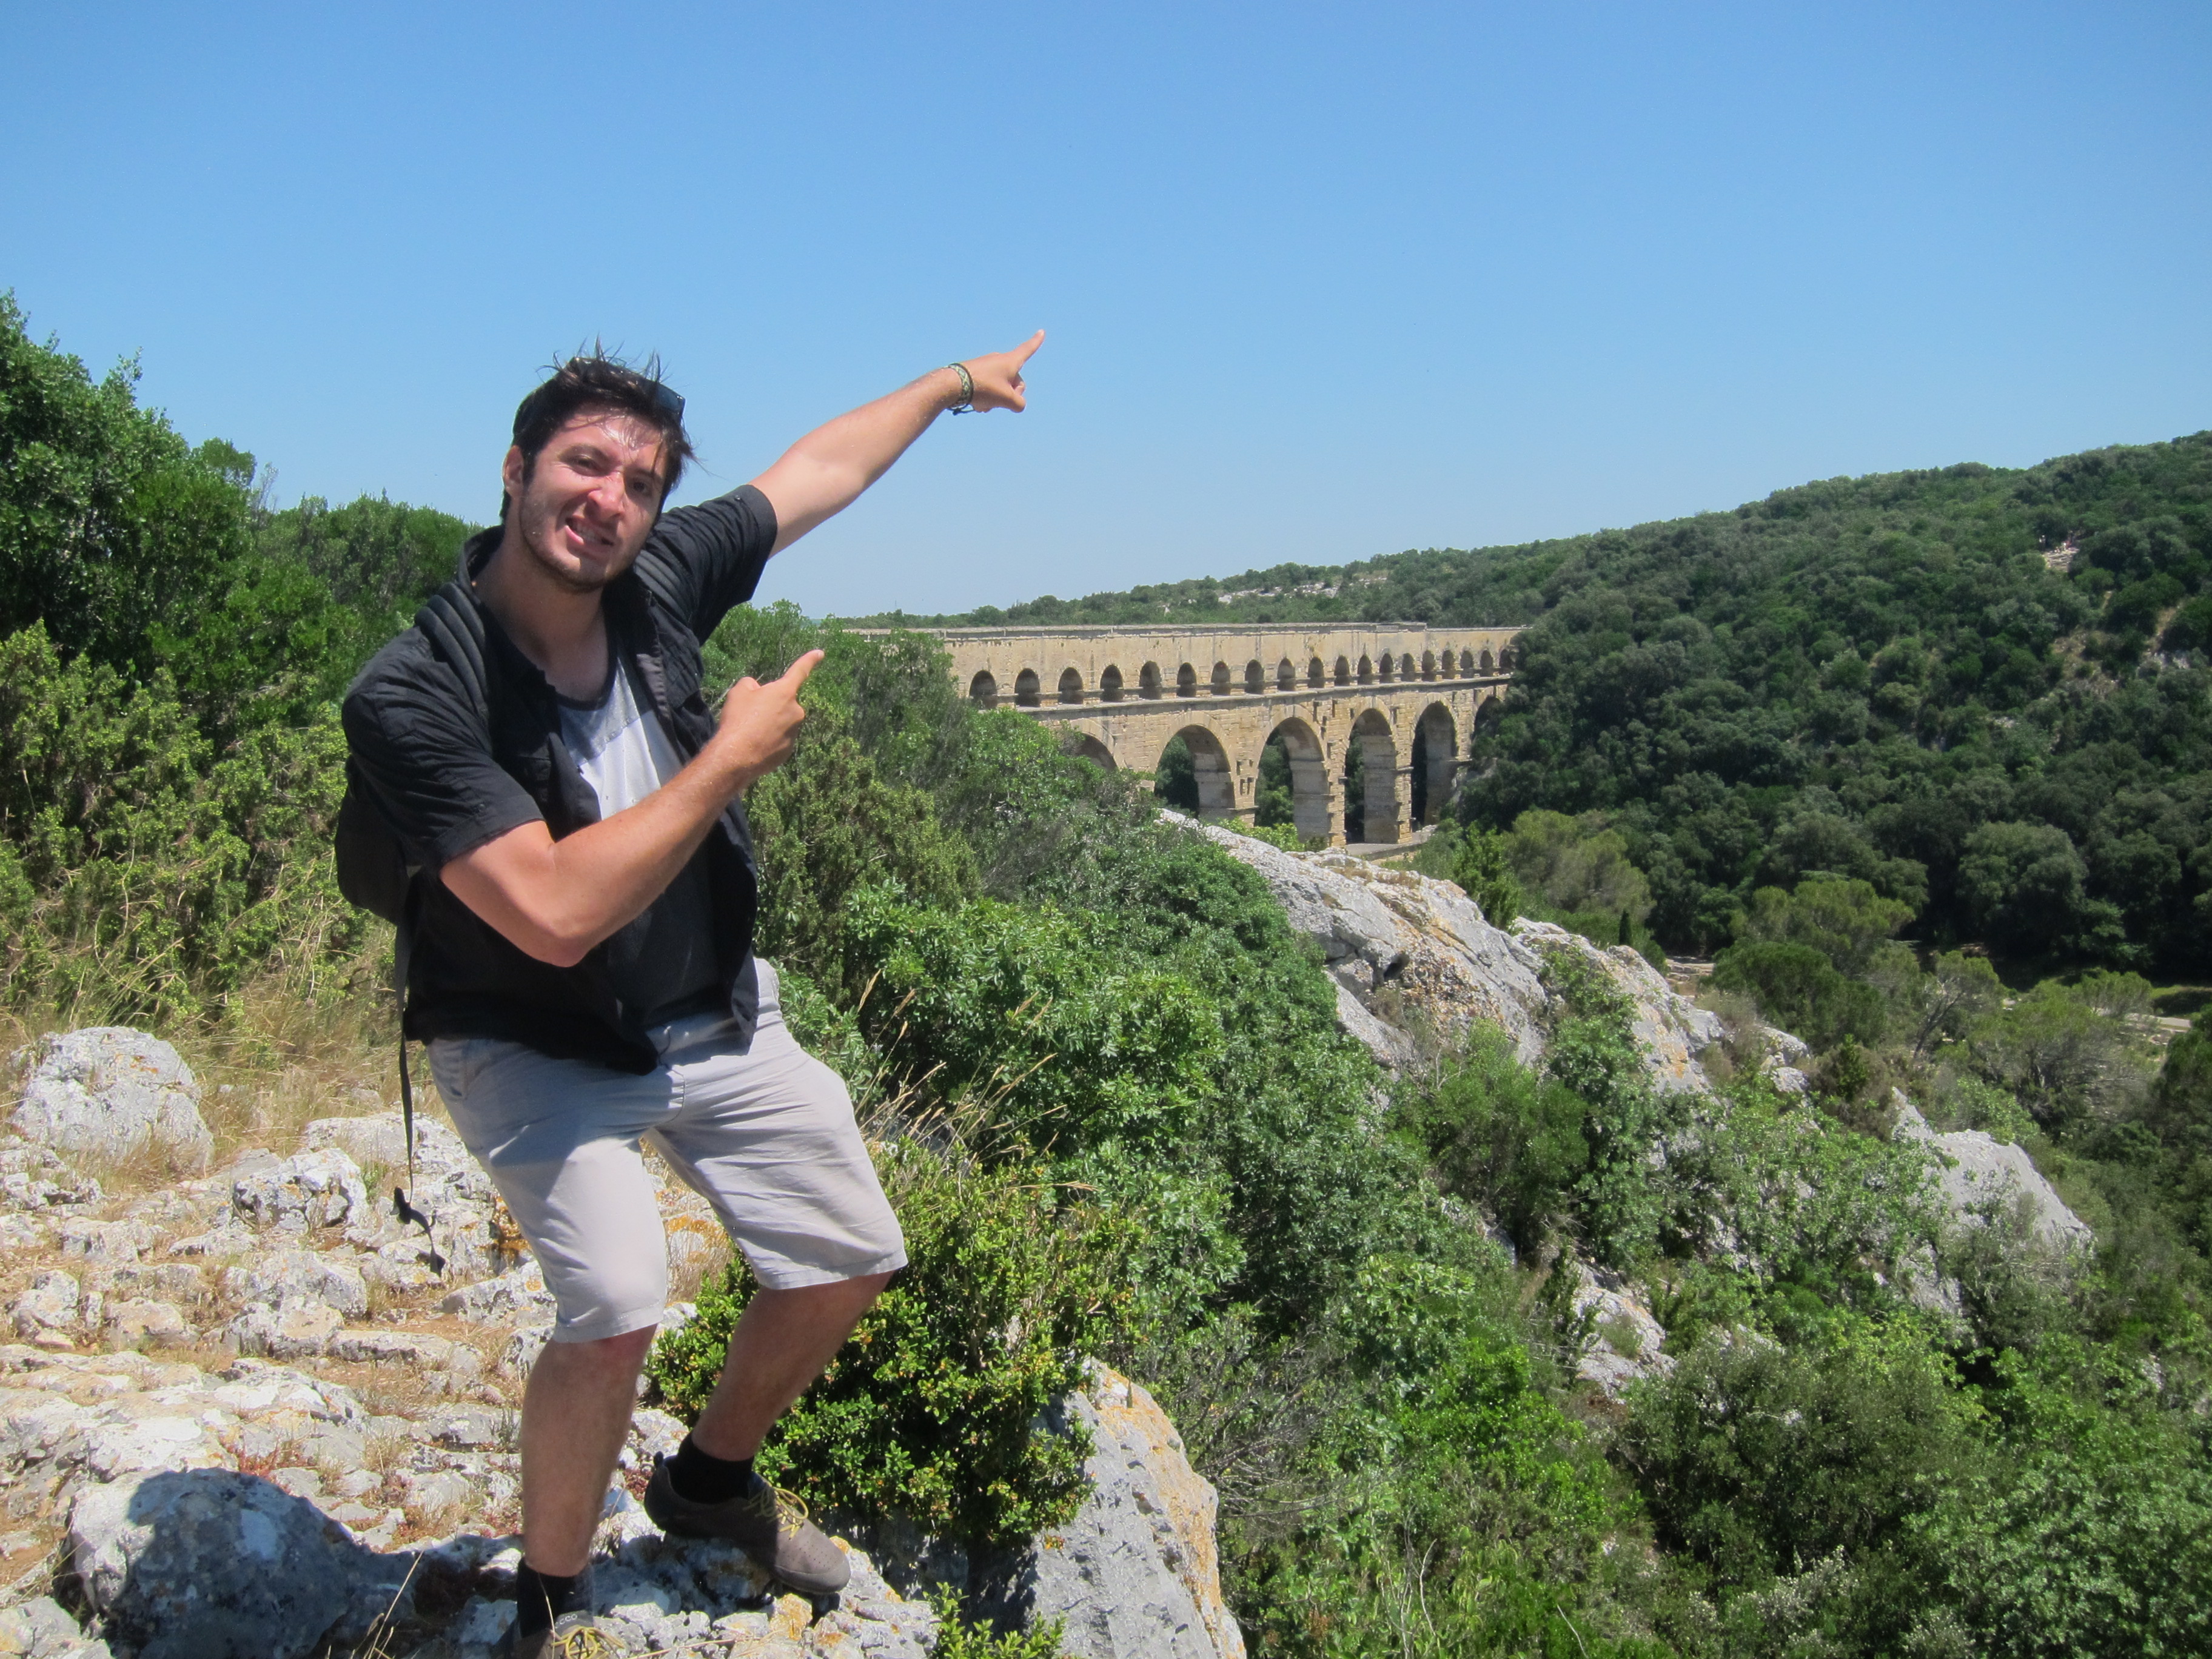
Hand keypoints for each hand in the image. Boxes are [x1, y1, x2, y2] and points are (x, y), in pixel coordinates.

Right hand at [712, 650, 823, 782]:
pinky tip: (755, 744)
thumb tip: (757, 688)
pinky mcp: (789, 750)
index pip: (799, 671)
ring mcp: (794, 732)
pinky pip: (779, 739)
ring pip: (782, 722)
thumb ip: (751, 684)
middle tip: (750, 714)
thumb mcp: (739, 692)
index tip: (820, 653)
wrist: (737, 756)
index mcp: (785, 692)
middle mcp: (795, 711)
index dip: (809, 660)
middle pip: (784, 703)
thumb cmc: (738, 719)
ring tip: (750, 731)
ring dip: (770, 723)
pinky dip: (769, 740)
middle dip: (771, 705)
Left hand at [957, 330, 1044, 412]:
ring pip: (1000, 386)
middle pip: (1015, 380)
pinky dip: (986, 396)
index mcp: (1010, 361)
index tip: (1041, 331)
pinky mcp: (975, 372)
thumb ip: (1019, 404)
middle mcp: (999, 360)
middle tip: (1000, 403)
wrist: (953, 385)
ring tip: (984, 405)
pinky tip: (977, 404)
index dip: (1036, 342)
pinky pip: (988, 387)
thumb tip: (1017, 404)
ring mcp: (986, 365)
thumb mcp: (1007, 400)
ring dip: (996, 399)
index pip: (1027, 350)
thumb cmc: (983, 388)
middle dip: (1011, 395)